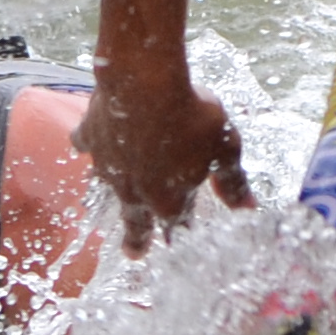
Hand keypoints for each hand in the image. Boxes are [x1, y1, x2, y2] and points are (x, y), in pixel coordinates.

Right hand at [79, 55, 242, 250]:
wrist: (145, 82)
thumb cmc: (192, 115)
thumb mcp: (223, 149)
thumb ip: (232, 181)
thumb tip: (249, 208)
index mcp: (168, 199)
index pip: (176, 227)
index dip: (181, 236)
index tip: (180, 247)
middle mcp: (134, 189)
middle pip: (134, 222)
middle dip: (136, 239)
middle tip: (133, 253)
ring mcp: (108, 165)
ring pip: (107, 185)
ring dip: (111, 189)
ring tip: (106, 194)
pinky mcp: (91, 136)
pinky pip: (87, 144)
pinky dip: (88, 144)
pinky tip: (86, 141)